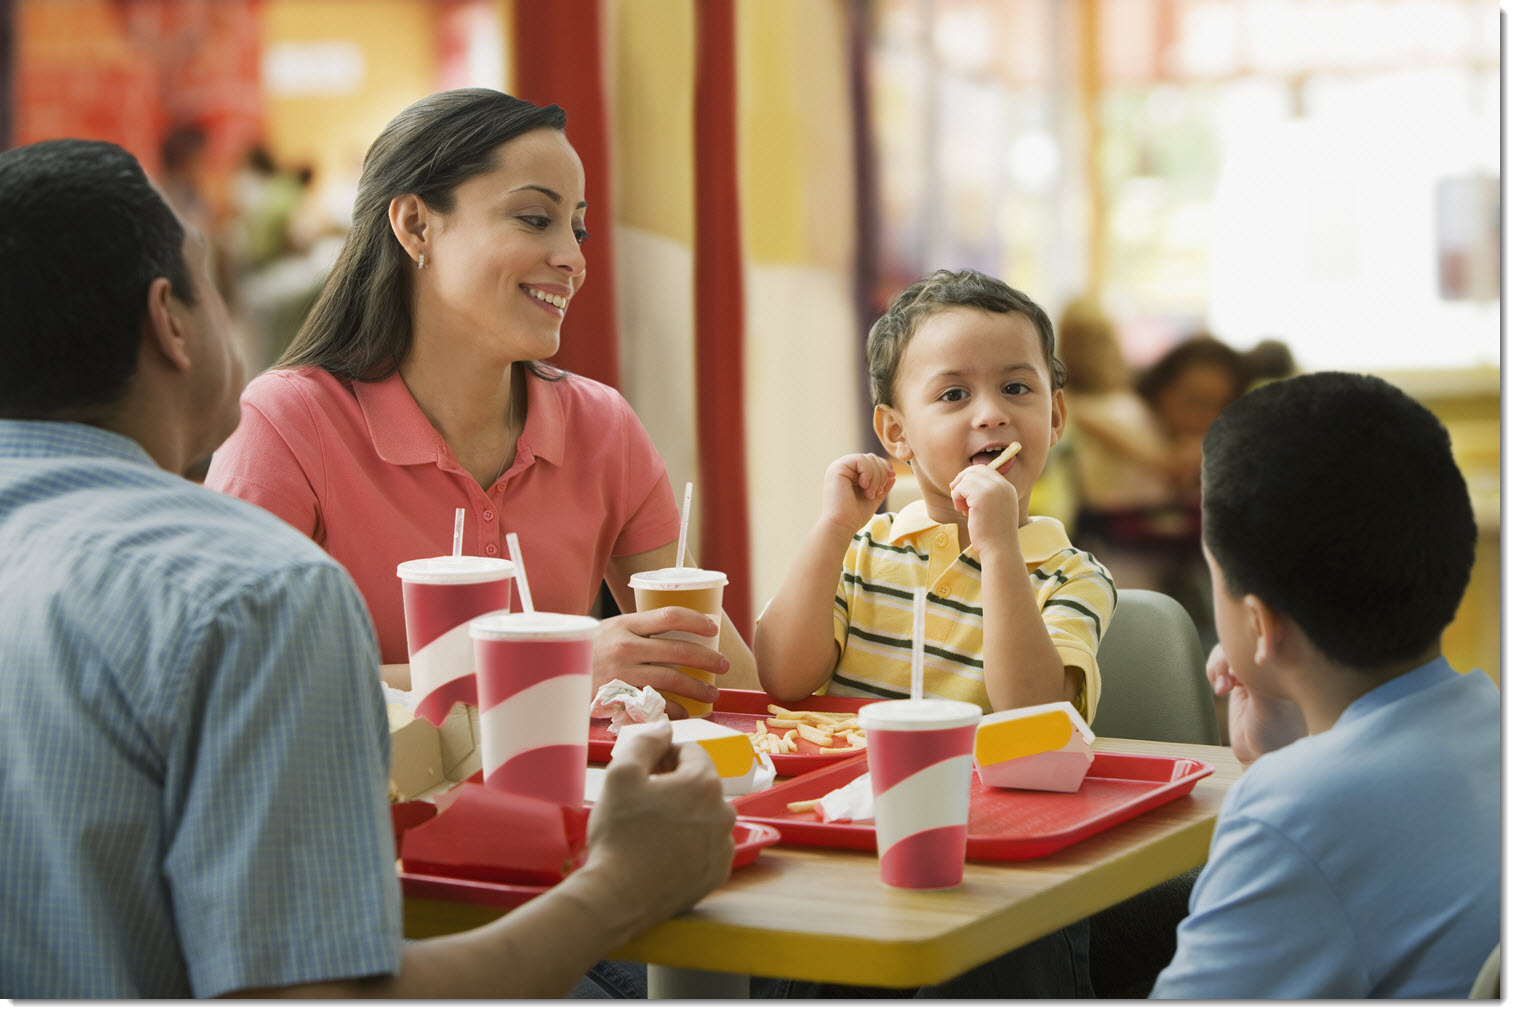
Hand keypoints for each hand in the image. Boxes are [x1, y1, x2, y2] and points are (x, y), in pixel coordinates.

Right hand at [582, 722, 735, 924]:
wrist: (618, 896)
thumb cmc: (619, 833)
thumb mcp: (621, 774)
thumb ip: (646, 742)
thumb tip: (665, 728)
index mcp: (704, 783)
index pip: (690, 752)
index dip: (663, 757)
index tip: (643, 773)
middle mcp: (725, 811)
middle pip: (699, 784)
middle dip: (675, 786)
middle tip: (643, 803)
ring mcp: (724, 845)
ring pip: (704, 815)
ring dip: (684, 815)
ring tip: (652, 830)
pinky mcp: (718, 873)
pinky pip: (706, 846)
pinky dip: (690, 844)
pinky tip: (663, 852)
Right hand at [592, 608, 728, 718]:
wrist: (553, 671)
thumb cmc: (589, 650)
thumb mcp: (610, 629)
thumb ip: (640, 629)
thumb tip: (682, 630)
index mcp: (625, 624)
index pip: (670, 616)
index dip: (697, 620)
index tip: (713, 628)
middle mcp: (625, 647)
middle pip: (678, 651)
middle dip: (708, 659)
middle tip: (723, 666)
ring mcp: (622, 674)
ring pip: (672, 680)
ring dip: (698, 688)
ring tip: (712, 693)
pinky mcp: (618, 698)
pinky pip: (654, 704)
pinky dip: (674, 709)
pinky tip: (686, 711)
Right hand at [818, 454, 894, 536]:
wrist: (842, 525)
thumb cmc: (855, 516)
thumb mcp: (874, 498)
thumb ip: (882, 486)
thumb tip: (893, 476)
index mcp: (850, 473)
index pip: (871, 460)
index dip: (884, 466)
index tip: (892, 476)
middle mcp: (843, 468)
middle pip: (871, 458)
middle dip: (881, 474)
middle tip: (877, 492)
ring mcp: (839, 467)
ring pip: (867, 458)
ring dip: (876, 476)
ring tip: (871, 493)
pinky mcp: (837, 469)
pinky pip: (860, 460)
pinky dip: (868, 473)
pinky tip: (864, 487)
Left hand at [948, 464, 1020, 554]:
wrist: (1000, 549)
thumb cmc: (994, 533)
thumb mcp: (995, 508)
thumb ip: (986, 494)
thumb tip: (964, 481)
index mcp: (1008, 487)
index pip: (985, 470)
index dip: (970, 477)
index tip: (961, 490)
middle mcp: (1002, 485)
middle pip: (975, 470)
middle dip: (962, 481)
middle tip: (957, 496)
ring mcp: (993, 489)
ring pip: (966, 479)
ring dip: (958, 493)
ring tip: (962, 509)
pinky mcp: (981, 497)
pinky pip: (960, 488)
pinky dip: (956, 498)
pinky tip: (962, 511)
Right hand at [1205, 643, 1307, 764]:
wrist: (1260, 756)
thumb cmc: (1276, 735)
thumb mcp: (1269, 705)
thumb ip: (1258, 679)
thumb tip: (1246, 653)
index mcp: (1287, 668)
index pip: (1267, 638)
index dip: (1249, 640)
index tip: (1240, 656)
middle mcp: (1272, 667)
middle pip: (1244, 641)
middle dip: (1230, 654)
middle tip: (1227, 674)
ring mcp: (1254, 673)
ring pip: (1229, 652)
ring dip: (1219, 665)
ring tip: (1222, 687)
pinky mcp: (1238, 682)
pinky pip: (1221, 665)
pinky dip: (1215, 672)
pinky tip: (1220, 689)